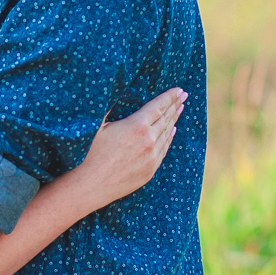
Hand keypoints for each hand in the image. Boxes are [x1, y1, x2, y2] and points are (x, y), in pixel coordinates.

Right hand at [74, 87, 185, 208]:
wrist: (92, 184)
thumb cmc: (90, 152)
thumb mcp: (98, 124)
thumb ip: (110, 107)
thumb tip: (114, 90)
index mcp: (137, 125)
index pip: (158, 106)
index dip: (169, 97)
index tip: (179, 90)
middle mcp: (148, 140)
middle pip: (166, 118)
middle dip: (175, 105)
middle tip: (184, 95)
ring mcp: (151, 156)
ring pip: (167, 134)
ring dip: (174, 120)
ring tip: (180, 109)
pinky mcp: (150, 170)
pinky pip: (164, 150)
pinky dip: (169, 138)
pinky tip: (172, 131)